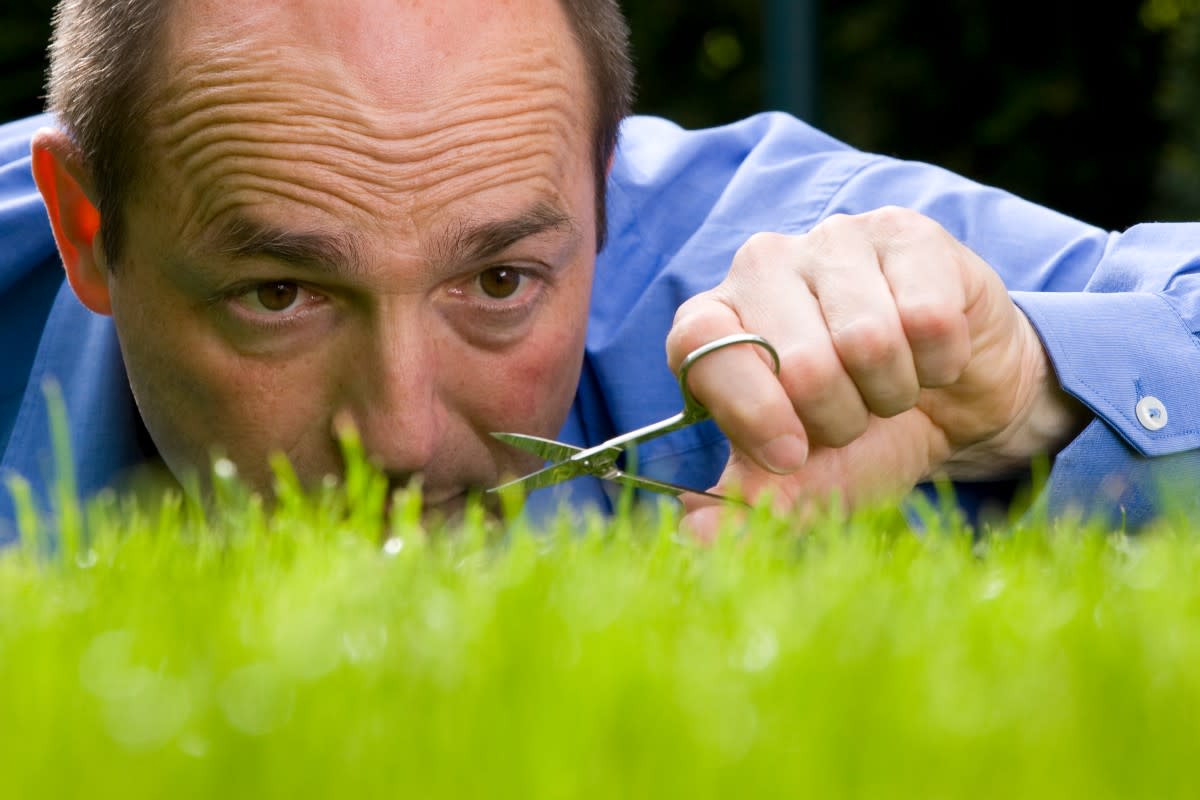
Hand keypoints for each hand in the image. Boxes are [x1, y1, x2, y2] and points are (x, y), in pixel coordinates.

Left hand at [666, 206, 1088, 537]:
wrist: (954, 401)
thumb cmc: (862, 434)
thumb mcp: (804, 482)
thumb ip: (748, 506)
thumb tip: (692, 534)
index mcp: (716, 320)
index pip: (700, 345)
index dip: (747, 408)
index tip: (789, 456)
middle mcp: (762, 266)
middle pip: (799, 361)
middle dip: (840, 418)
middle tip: (852, 416)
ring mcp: (834, 240)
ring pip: (869, 340)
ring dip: (892, 391)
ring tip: (890, 386)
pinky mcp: (906, 231)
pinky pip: (929, 316)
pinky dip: (939, 362)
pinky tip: (930, 355)